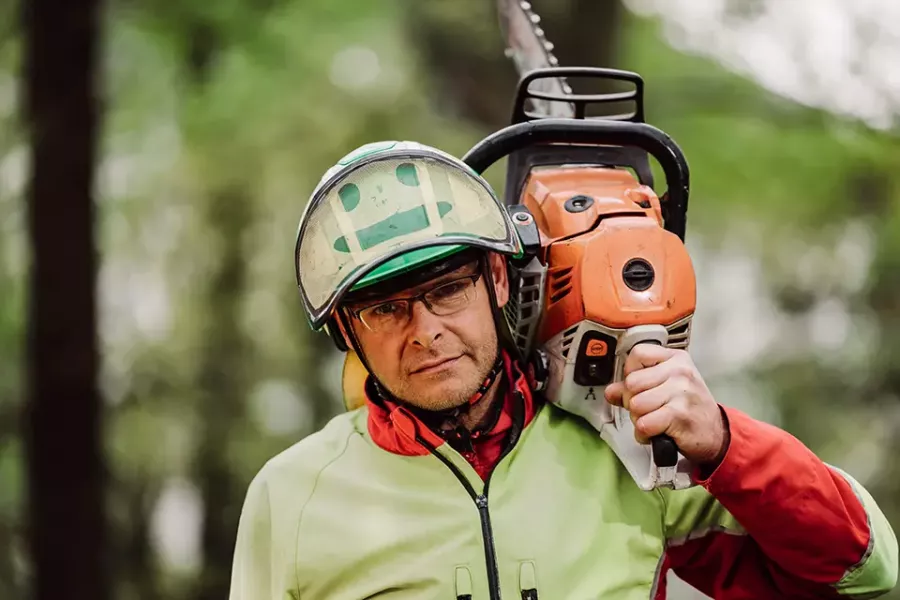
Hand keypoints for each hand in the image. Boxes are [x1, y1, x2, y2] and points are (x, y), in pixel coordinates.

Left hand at [604, 344, 728, 467]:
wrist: (716, 433)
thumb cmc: (690, 408)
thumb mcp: (666, 388)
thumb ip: (636, 387)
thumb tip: (611, 391)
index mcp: (675, 358)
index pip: (637, 354)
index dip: (631, 372)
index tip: (640, 386)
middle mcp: (679, 371)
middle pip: (631, 383)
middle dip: (633, 402)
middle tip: (648, 409)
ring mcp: (681, 392)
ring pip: (635, 405)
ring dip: (639, 420)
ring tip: (654, 421)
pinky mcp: (679, 415)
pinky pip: (643, 424)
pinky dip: (644, 434)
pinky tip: (656, 433)